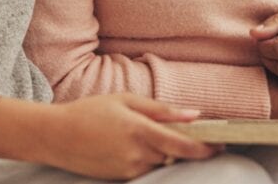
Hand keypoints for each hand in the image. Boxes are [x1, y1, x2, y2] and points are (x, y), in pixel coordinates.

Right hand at [41, 94, 220, 179]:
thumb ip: (162, 109)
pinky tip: (130, 144)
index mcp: (141, 131)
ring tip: (144, 133)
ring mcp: (129, 169)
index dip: (205, 148)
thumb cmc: (90, 111)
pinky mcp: (121, 178)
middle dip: (185, 147)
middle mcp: (137, 154)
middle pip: (175, 156)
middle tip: (191, 136)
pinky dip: (147, 158)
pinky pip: (144, 168)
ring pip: (160, 162)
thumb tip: (194, 114)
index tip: (221, 145)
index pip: (183, 146)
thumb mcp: (126, 100)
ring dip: (164, 152)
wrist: (56, 136)